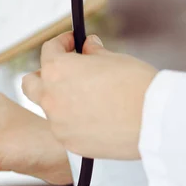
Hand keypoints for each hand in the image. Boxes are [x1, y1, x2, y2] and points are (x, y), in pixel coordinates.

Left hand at [22, 32, 157, 159]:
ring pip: (48, 108)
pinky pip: (63, 129)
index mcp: (58, 70)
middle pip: (30, 83)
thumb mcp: (115, 59)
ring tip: (87, 99)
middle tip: (65, 73)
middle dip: (44, 75)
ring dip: (61, 100)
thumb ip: (93, 53)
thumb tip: (88, 47)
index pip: (48, 51)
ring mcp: (57, 122)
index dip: (62, 44)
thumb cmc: (137, 85)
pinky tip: (96, 119)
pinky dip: (73, 122)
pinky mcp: (68, 142)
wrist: (154, 120)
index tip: (72, 43)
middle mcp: (50, 96)